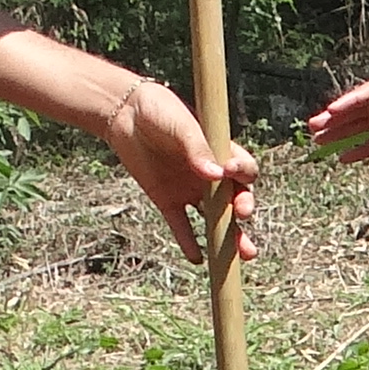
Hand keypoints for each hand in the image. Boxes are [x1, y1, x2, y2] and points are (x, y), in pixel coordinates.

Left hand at [100, 78, 259, 264]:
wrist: (125, 113)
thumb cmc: (159, 110)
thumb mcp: (180, 124)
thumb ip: (197, 148)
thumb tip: (216, 176)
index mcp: (220, 152)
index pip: (243, 170)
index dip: (242, 173)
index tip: (230, 170)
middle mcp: (210, 176)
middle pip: (236, 200)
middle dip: (244, 209)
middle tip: (243, 214)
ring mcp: (190, 190)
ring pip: (215, 219)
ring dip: (229, 238)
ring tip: (243, 256)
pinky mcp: (168, 200)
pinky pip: (182, 226)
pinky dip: (189, 243)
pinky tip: (197, 259)